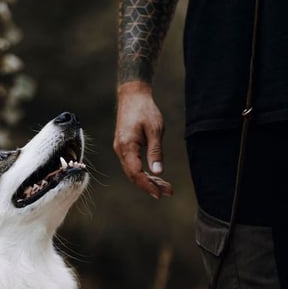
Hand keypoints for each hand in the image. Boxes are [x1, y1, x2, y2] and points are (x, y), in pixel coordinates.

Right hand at [113, 81, 173, 199]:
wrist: (132, 95)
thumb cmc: (145, 110)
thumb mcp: (155, 130)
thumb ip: (155, 151)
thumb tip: (158, 172)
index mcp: (127, 146)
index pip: (135, 173)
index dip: (147, 185)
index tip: (159, 193)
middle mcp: (120, 149)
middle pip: (133, 175)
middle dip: (150, 186)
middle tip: (167, 192)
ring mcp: (120, 149)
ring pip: (133, 171)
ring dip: (148, 180)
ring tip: (165, 186)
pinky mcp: (124, 147)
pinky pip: (132, 165)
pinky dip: (143, 172)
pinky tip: (155, 176)